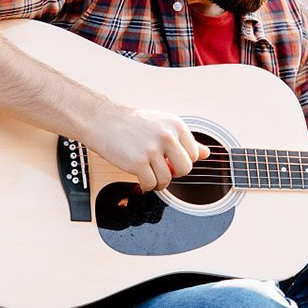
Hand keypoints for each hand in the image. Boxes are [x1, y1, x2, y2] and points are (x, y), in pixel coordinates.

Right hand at [84, 104, 209, 191]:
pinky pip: (151, 184)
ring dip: (158, 182)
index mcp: (175, 124)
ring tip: (149, 174)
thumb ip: (184, 139)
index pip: (194, 154)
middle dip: (174, 173)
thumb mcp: (161, 124)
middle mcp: (166, 135)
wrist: (102, 121)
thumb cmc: (130, 123)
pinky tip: (140, 178)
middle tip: (162, 169)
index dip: (182, 161)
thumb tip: (206, 153)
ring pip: (167, 179)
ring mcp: (152, 149)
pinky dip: (146, 186)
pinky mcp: (138, 162)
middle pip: (185, 169)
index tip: (170, 160)